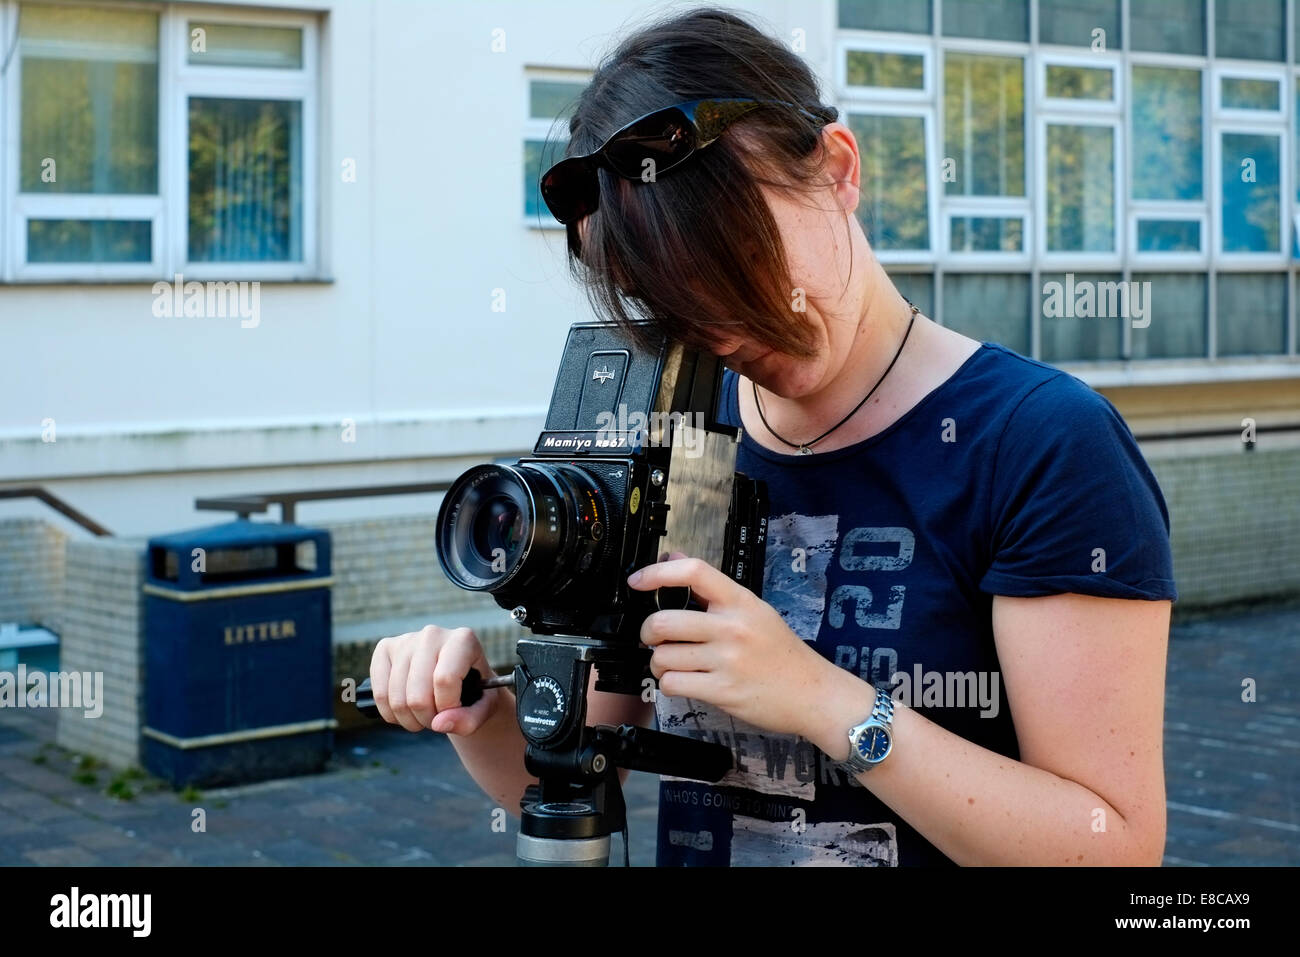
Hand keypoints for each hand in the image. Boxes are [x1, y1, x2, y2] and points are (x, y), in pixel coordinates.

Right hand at [369, 625, 500, 734]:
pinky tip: (405, 712)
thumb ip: (469, 719)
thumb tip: (439, 724)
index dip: (447, 708)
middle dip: (427, 719)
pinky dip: (391, 714)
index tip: (453, 713)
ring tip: (424, 716)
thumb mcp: (484, 709)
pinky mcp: (385, 649)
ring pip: (397, 698)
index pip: (445, 679)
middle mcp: (432, 634)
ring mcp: (406, 640)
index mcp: (463, 640)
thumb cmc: (474, 692)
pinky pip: (379, 693)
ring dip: (410, 720)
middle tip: (437, 720)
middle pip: (418, 694)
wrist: (458, 678)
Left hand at [627, 554, 835, 738]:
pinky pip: (673, 684)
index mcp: (740, 602)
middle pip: (664, 621)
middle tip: (653, 638)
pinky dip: (669, 684)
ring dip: (658, 663)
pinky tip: (682, 681)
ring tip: (672, 664)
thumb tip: (676, 559)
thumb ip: (713, 589)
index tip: (637, 580)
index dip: (657, 573)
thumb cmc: (781, 652)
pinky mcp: (722, 691)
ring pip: (663, 657)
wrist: (813, 694)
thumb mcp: (754, 610)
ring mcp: (727, 661)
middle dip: (647, 633)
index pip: (694, 572)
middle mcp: (732, 628)